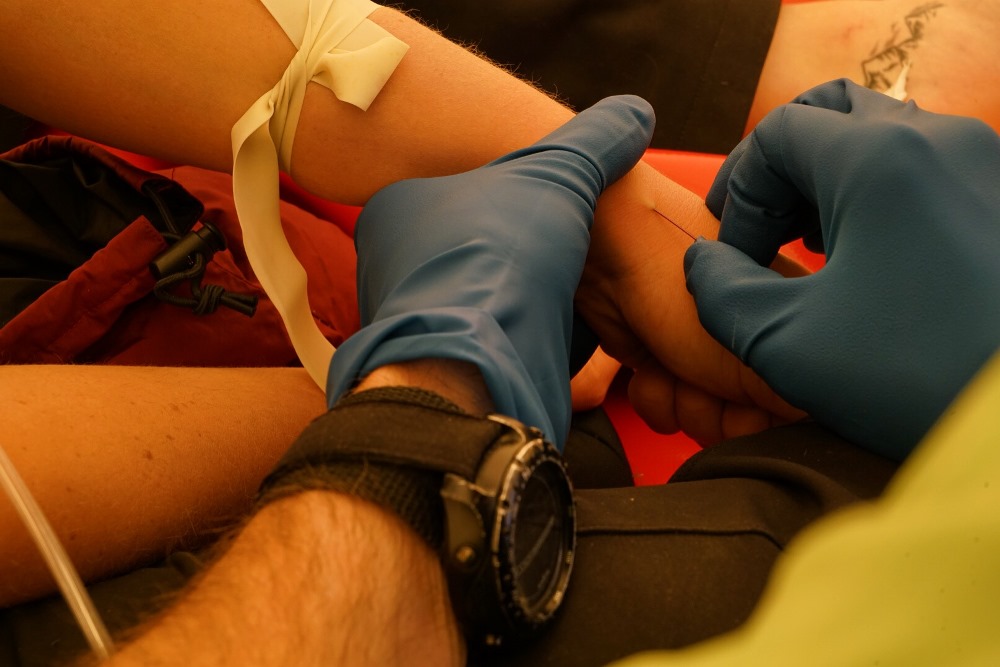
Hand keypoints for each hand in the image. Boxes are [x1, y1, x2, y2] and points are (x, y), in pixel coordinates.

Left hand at [328, 96, 653, 445]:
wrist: (476, 366)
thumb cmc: (498, 257)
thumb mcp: (558, 177)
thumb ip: (595, 144)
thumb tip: (636, 113)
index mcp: (396, 214)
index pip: (460, 197)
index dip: (520, 208)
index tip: (553, 220)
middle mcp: (389, 273)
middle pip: (476, 258)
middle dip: (527, 266)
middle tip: (564, 267)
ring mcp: (410, 330)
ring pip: (484, 310)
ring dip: (530, 312)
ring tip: (565, 311)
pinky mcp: (435, 380)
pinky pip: (490, 355)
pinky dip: (527, 352)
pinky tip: (554, 348)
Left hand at [576, 162, 806, 444]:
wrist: (601, 252)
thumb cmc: (680, 284)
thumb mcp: (759, 345)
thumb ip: (802, 396)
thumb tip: (814, 424)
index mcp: (802, 320)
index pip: (804, 403)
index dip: (771, 414)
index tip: (749, 397)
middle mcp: (762, 336)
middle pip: (755, 420)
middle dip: (721, 410)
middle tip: (702, 376)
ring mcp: (710, 350)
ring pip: (710, 419)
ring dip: (683, 403)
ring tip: (670, 364)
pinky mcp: (666, 359)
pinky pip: (671, 411)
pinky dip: (655, 397)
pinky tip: (648, 368)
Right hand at [684, 79, 999, 459]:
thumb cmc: (922, 380)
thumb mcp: (788, 343)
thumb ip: (721, 292)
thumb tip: (703, 262)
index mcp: (879, 160)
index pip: (777, 133)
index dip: (738, 191)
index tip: (736, 256)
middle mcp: (939, 141)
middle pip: (831, 114)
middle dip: (779, 166)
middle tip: (758, 224)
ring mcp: (984, 164)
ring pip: (880, 136)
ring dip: (826, 180)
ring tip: (805, 245)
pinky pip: (923, 168)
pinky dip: (875, 195)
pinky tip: (863, 258)